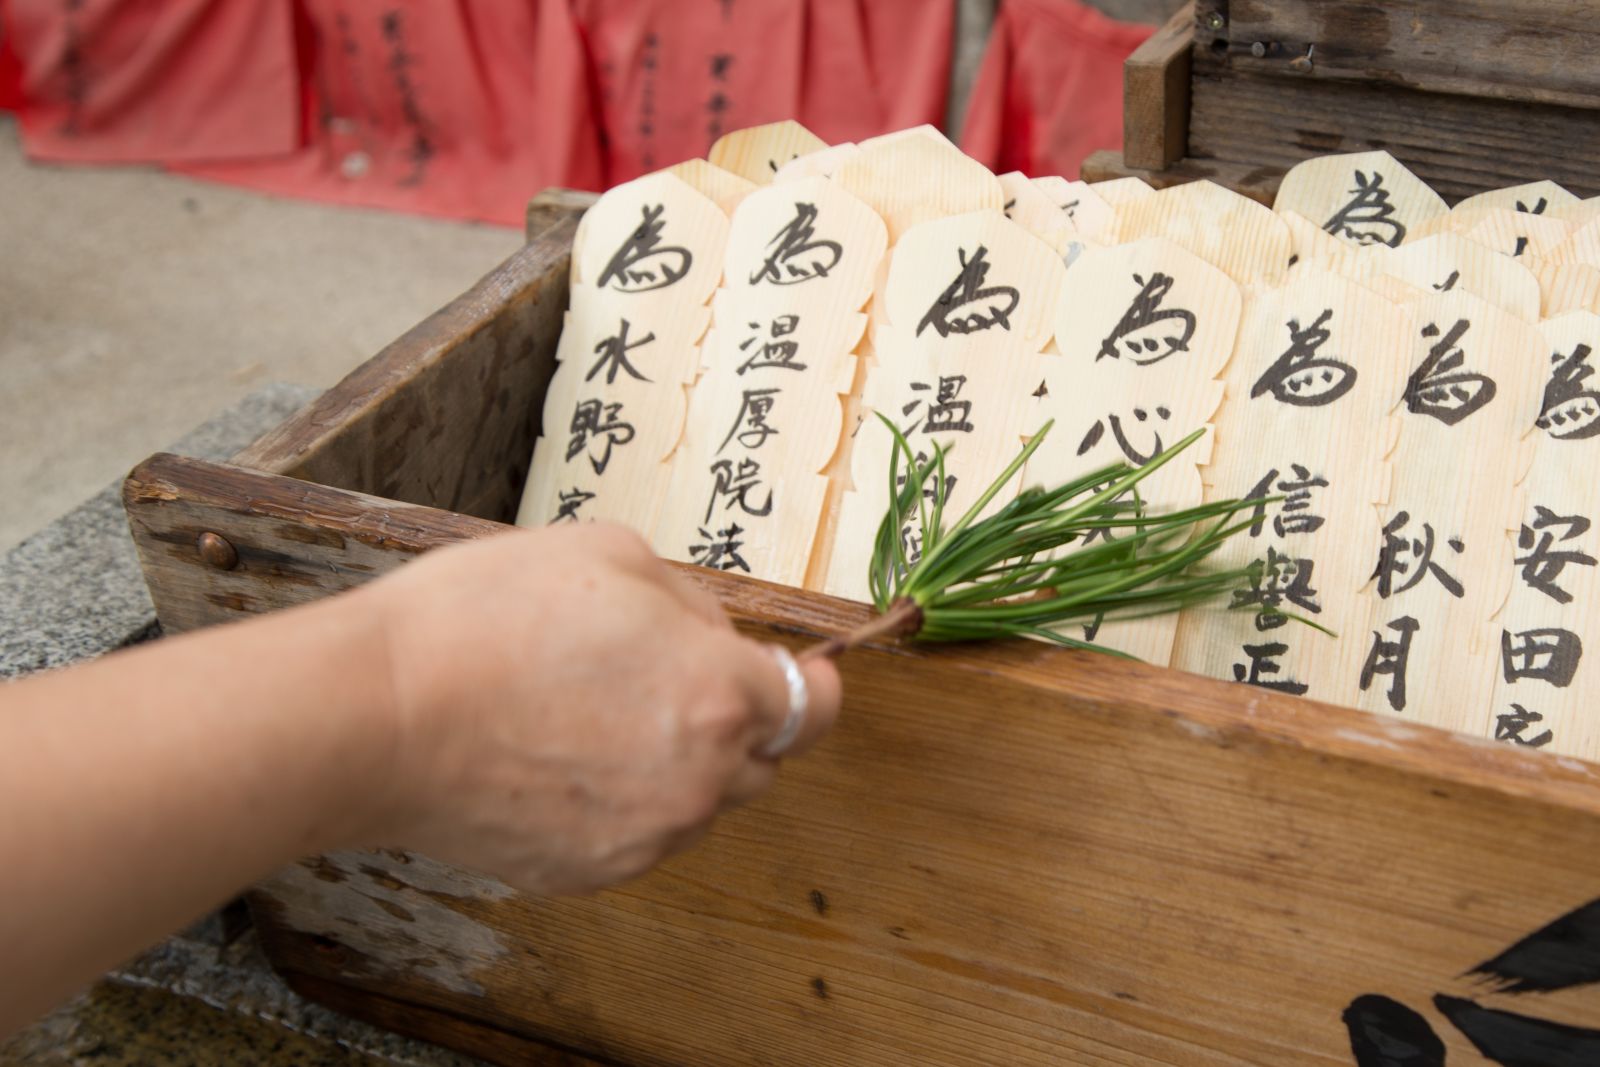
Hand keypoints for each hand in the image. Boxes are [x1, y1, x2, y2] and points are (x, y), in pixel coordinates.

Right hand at [358, 524, 840, 894]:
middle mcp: (698, 783)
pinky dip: (619, 802)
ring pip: (697, 803)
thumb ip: (690, 599)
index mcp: (718, 695)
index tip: (798, 675)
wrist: (377, 715)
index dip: (810, 687)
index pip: (816, 708)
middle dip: (732, 720)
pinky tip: (556, 758)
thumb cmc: (485, 619)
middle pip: (760, 760)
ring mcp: (644, 839)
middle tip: (660, 677)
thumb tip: (711, 634)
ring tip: (589, 714)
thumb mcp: (610, 553)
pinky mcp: (588, 874)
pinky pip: (637, 835)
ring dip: (675, 764)